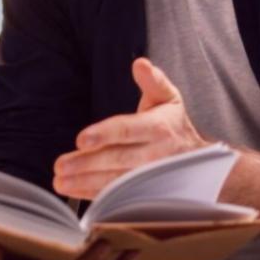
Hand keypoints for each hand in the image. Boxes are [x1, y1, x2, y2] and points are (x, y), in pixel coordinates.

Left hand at [53, 58, 207, 199]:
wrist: (198, 158)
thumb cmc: (174, 122)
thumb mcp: (168, 97)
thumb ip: (153, 80)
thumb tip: (140, 63)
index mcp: (158, 127)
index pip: (127, 130)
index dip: (104, 135)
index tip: (81, 139)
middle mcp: (154, 154)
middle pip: (117, 159)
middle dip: (87, 163)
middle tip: (60, 166)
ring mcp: (149, 177)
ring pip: (115, 182)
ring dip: (85, 183)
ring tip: (60, 182)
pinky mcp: (144, 191)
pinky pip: (117, 196)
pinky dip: (93, 195)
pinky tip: (73, 191)